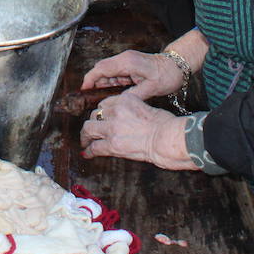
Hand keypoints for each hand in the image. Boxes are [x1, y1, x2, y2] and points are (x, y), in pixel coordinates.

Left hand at [79, 93, 193, 169]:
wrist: (168, 138)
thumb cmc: (166, 125)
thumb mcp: (148, 108)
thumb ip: (133, 111)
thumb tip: (129, 121)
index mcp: (125, 99)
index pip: (106, 104)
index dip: (102, 113)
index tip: (101, 119)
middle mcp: (116, 111)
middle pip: (95, 115)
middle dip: (92, 123)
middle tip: (91, 131)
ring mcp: (113, 128)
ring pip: (89, 129)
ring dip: (86, 136)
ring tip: (85, 142)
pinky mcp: (113, 144)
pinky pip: (95, 147)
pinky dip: (89, 151)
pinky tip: (87, 153)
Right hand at [81, 50, 181, 100]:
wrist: (179, 65)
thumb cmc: (168, 74)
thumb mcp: (152, 88)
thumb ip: (134, 95)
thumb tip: (119, 103)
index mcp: (127, 62)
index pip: (101, 69)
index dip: (90, 79)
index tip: (84, 90)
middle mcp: (124, 59)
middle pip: (101, 70)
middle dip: (96, 83)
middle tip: (94, 99)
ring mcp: (126, 61)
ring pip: (107, 72)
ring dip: (105, 84)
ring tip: (105, 99)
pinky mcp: (129, 65)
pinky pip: (115, 74)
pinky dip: (112, 83)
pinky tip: (116, 93)